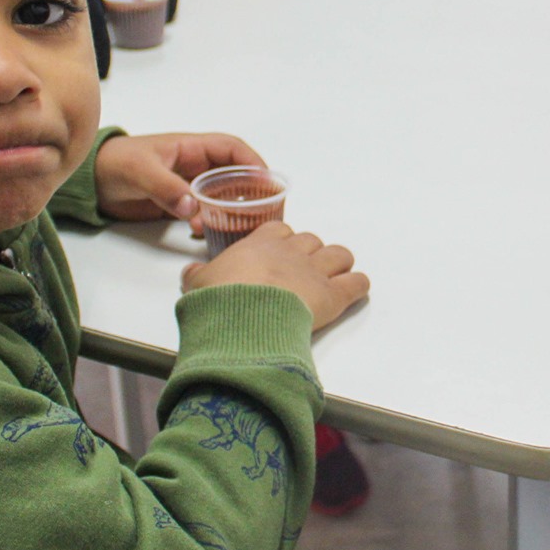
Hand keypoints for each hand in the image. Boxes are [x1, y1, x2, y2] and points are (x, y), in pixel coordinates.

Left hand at [94, 131, 266, 224]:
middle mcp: (194, 165)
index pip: (231, 148)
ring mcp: (187, 185)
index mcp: (190, 147)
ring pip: (221, 194)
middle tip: (264, 209)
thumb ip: (166, 187)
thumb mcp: (140, 171)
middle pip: (233, 173)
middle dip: (250, 189)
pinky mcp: (178, 203)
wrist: (91, 181)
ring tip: (238, 224)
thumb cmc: (115, 163)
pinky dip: (210, 221)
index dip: (252, 162)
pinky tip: (206, 232)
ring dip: (231, 208)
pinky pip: (203, 211)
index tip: (266, 181)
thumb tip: (193, 209)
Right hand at [183, 223, 369, 331]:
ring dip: (339, 264)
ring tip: (334, 277)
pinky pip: (356, 283)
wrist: (241, 318)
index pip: (280, 231)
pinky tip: (356, 289)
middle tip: (304, 271)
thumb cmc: (220, 299)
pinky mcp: (333, 295)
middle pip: (311, 241)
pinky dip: (358, 285)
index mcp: (261, 244)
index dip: (282, 242)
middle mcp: (292, 252)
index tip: (279, 254)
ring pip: (339, 254)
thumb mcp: (198, 284)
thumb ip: (197, 275)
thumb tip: (191, 272)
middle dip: (310, 254)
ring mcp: (315, 272)